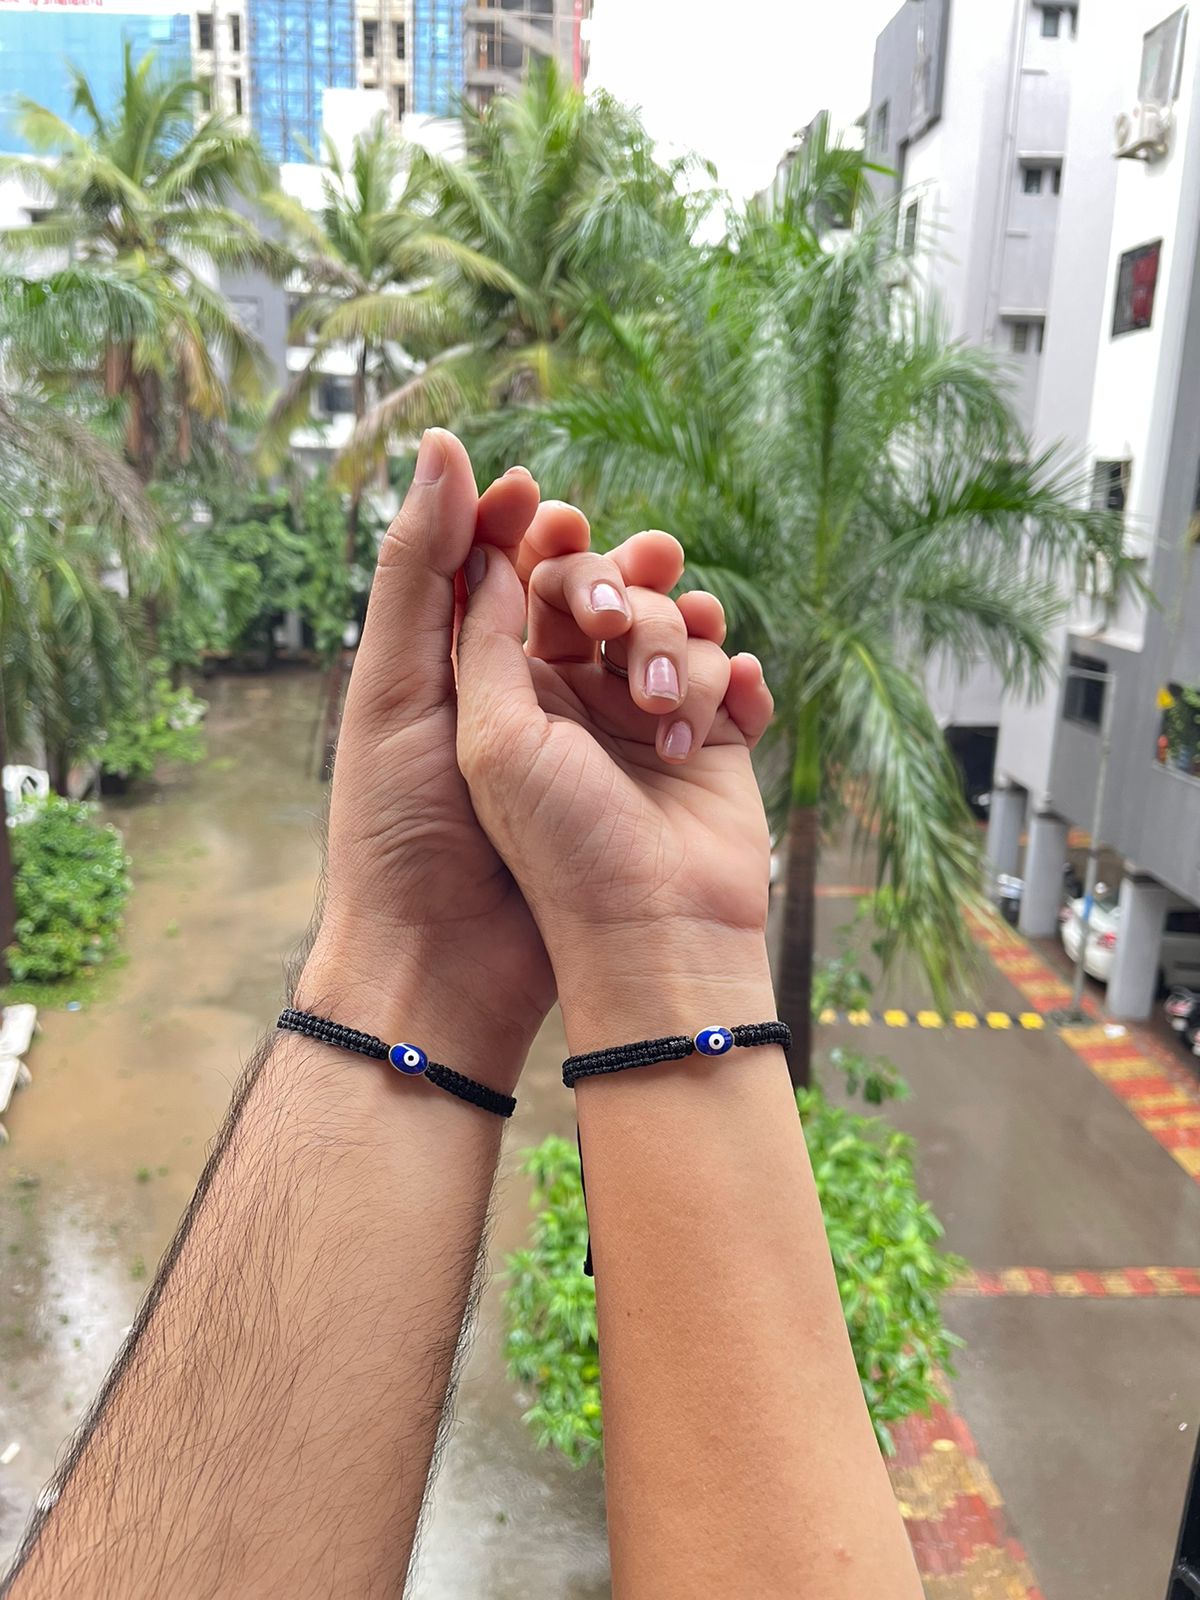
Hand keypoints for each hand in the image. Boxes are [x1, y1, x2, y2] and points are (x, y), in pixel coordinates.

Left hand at [454, 531, 775, 1044]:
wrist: (636, 942)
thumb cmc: (540, 847)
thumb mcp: (479, 733)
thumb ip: (474, 628)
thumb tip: (486, 540)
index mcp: (511, 690)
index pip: (527, 583)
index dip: (542, 540)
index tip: (556, 514)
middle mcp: (580, 698)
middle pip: (611, 591)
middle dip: (621, 588)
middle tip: (614, 621)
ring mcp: (649, 721)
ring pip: (679, 625)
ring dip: (679, 645)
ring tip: (667, 710)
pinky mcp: (714, 746)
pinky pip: (736, 677)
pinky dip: (738, 678)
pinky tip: (729, 710)